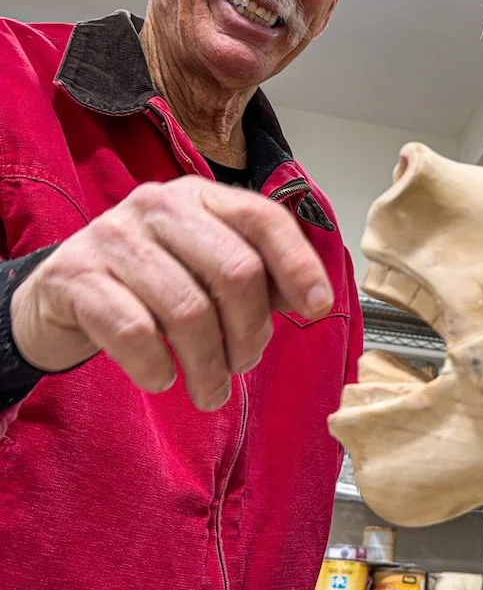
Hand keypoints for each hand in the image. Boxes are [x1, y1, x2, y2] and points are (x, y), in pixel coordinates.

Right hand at [9, 177, 333, 409]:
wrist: (59, 295)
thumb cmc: (149, 284)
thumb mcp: (205, 269)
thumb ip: (259, 277)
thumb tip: (312, 298)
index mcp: (200, 198)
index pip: (263, 218)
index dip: (298, 264)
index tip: (317, 308)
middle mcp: (158, 206)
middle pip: (235, 271)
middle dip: (251, 333)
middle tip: (243, 366)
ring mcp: (112, 237)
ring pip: (188, 309)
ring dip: (208, 366)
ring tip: (209, 391)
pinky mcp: (74, 277)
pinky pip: (134, 333)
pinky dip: (157, 367)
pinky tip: (161, 379)